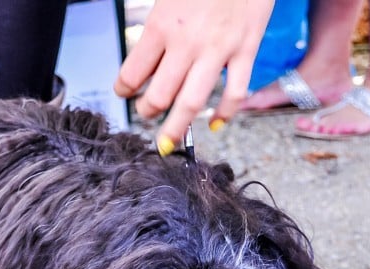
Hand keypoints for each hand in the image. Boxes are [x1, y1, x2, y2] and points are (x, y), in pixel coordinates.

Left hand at [114, 0, 274, 154]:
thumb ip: (157, 27)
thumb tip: (147, 61)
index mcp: (161, 25)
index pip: (132, 73)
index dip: (124, 89)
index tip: (124, 94)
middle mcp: (186, 43)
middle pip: (158, 96)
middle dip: (147, 113)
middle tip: (146, 116)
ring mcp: (218, 50)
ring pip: (192, 103)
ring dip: (177, 128)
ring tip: (168, 142)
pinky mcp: (246, 51)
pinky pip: (235, 93)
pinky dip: (225, 114)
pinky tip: (215, 124)